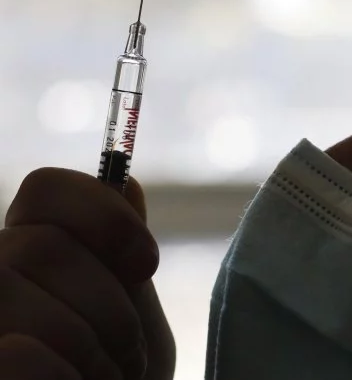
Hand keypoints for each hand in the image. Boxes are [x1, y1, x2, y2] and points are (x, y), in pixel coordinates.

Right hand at [1, 168, 175, 379]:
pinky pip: (17, 351)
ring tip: (105, 377)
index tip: (146, 263)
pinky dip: (64, 376)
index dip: (103, 215)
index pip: (46, 188)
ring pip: (15, 286)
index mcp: (31, 256)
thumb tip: (125, 181)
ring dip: (90, 346)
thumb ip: (121, 257)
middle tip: (128, 354)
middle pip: (44, 246)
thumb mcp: (132, 316)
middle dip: (109, 306)